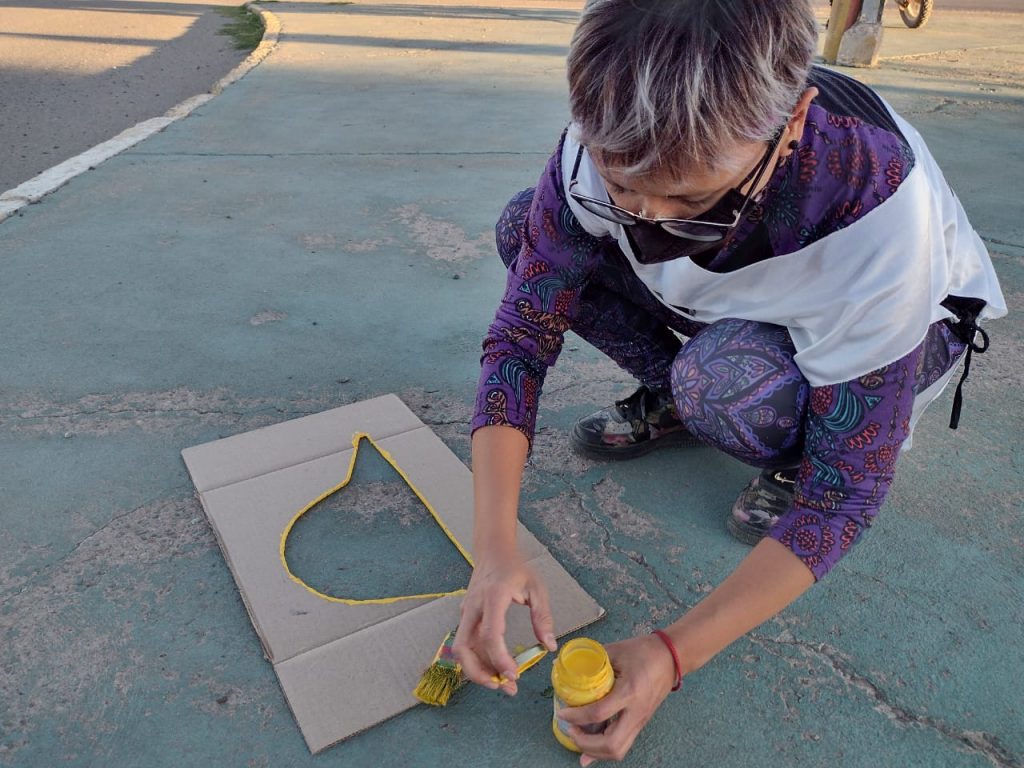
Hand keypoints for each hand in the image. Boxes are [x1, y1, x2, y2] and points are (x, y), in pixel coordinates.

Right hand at [452, 555, 556, 695]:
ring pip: (461, 650)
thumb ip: (543, 617)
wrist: (492, 552)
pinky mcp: (465, 618)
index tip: (514, 676)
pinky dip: (477, 661)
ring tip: (501, 683)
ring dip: (477, 671)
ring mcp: (465, 612)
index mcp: (493, 596)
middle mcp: (474, 606)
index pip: (490, 634)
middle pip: (464, 648)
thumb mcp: (536, 588)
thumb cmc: (515, 568)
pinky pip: (466, 644)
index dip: (500, 659)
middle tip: (502, 687)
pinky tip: (495, 669)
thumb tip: (549, 646)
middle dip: (479, 673)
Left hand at [558, 634, 677, 763]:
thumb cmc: (643, 651)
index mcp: (629, 691)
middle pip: (611, 744)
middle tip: (571, 729)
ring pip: (618, 751)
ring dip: (594, 751)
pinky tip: (590, 752)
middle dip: (585, 743)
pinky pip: (623, 745)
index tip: (562, 712)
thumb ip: (589, 660)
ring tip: (578, 737)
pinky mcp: (640, 723)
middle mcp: (636, 712)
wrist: (672, 658)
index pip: (599, 713)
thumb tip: (560, 665)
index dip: (576, 716)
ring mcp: (640, 721)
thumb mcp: (615, 651)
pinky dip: (604, 751)